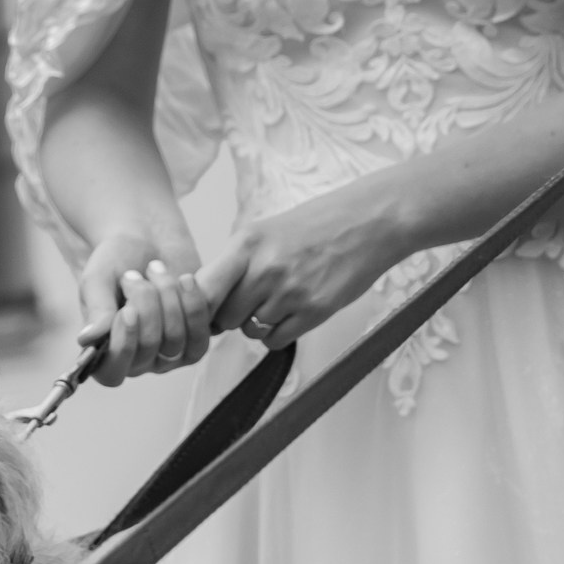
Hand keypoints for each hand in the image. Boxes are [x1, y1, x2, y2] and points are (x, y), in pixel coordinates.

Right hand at [77, 236, 212, 383]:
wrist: (146, 239)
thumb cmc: (115, 261)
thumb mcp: (98, 279)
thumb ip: (96, 309)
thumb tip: (87, 339)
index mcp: (105, 351)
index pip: (112, 372)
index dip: (123, 346)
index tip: (127, 311)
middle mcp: (138, 359)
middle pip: (149, 347)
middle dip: (145, 302)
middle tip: (132, 274)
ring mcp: (169, 352)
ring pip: (176, 340)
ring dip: (168, 297)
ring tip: (155, 268)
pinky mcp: (196, 337)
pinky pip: (201, 332)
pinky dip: (194, 303)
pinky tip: (185, 279)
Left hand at [198, 179, 406, 350]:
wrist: (367, 223)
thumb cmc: (313, 226)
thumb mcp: (263, 231)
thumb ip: (232, 262)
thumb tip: (202, 299)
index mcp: (246, 244)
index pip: (202, 290)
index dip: (195, 306)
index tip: (199, 307)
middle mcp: (264, 270)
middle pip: (224, 317)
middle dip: (230, 315)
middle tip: (249, 299)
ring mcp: (290, 293)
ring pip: (250, 330)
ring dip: (257, 322)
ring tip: (279, 297)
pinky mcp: (314, 312)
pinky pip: (275, 340)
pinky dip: (277, 333)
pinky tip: (291, 311)